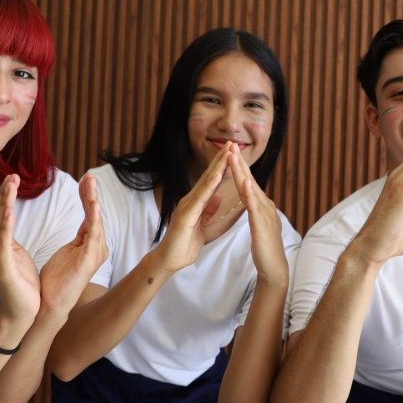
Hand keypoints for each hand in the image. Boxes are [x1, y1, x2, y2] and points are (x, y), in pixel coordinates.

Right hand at [0, 175, 40, 321]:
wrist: (21, 312)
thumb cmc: (21, 282)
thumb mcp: (15, 254)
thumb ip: (8, 237)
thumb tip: (6, 217)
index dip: (2, 196)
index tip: (12, 178)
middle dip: (3, 195)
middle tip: (12, 176)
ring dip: (4, 204)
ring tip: (11, 186)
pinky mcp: (1, 269)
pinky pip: (2, 243)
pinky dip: (5, 226)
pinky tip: (9, 210)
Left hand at [37, 173, 109, 317]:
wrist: (49, 304)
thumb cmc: (56, 281)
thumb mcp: (67, 253)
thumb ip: (76, 239)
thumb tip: (81, 225)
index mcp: (90, 244)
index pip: (91, 214)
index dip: (88, 196)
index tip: (85, 179)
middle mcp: (97, 247)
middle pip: (96, 213)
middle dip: (92, 193)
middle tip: (89, 175)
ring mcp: (95, 253)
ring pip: (96, 220)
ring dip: (93, 200)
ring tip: (90, 183)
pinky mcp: (89, 259)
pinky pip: (93, 234)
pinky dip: (94, 218)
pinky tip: (93, 205)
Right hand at [150, 143, 229, 272]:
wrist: (170, 259)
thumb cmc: (185, 243)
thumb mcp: (201, 224)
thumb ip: (208, 210)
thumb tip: (217, 197)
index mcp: (197, 202)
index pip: (212, 180)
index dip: (222, 166)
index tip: (232, 152)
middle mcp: (191, 199)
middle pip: (209, 176)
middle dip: (221, 159)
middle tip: (231, 143)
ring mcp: (188, 205)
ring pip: (206, 182)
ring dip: (217, 166)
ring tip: (227, 152)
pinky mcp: (186, 214)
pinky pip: (200, 197)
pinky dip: (210, 185)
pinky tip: (218, 174)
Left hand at [227, 144, 287, 287]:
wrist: (274, 268)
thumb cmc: (265, 249)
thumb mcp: (258, 225)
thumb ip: (255, 211)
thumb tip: (252, 200)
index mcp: (261, 206)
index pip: (248, 182)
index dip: (240, 167)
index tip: (230, 152)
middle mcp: (265, 205)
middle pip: (250, 180)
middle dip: (240, 162)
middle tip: (232, 145)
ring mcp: (265, 214)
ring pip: (251, 189)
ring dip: (242, 172)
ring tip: (234, 156)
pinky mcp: (262, 225)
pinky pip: (254, 206)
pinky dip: (249, 193)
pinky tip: (243, 182)